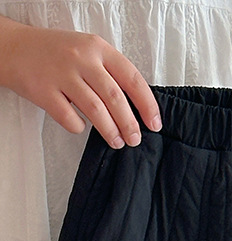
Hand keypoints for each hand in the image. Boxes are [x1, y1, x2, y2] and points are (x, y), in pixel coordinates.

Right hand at [0, 17, 160, 147]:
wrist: (12, 47)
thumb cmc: (57, 53)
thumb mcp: (88, 51)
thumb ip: (111, 73)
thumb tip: (139, 110)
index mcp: (98, 48)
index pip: (132, 79)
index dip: (147, 105)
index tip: (155, 125)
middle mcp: (81, 58)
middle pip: (115, 98)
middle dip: (130, 124)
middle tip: (135, 140)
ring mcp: (61, 74)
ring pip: (95, 110)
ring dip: (110, 131)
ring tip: (117, 142)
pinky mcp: (43, 90)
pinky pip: (69, 117)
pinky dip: (78, 127)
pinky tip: (81, 127)